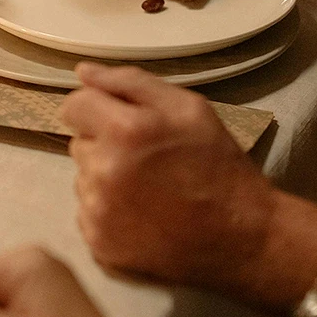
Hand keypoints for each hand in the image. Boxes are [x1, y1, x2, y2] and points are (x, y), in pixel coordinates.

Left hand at [62, 63, 276, 291]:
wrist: (242, 238)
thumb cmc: (217, 163)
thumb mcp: (187, 107)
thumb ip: (130, 82)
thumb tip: (82, 72)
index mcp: (123, 130)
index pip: (74, 105)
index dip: (98, 109)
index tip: (122, 122)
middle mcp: (102, 172)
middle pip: (79, 142)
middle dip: (104, 143)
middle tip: (146, 157)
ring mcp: (99, 213)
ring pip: (83, 178)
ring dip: (105, 177)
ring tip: (147, 188)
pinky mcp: (99, 245)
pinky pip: (88, 213)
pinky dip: (108, 211)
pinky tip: (142, 214)